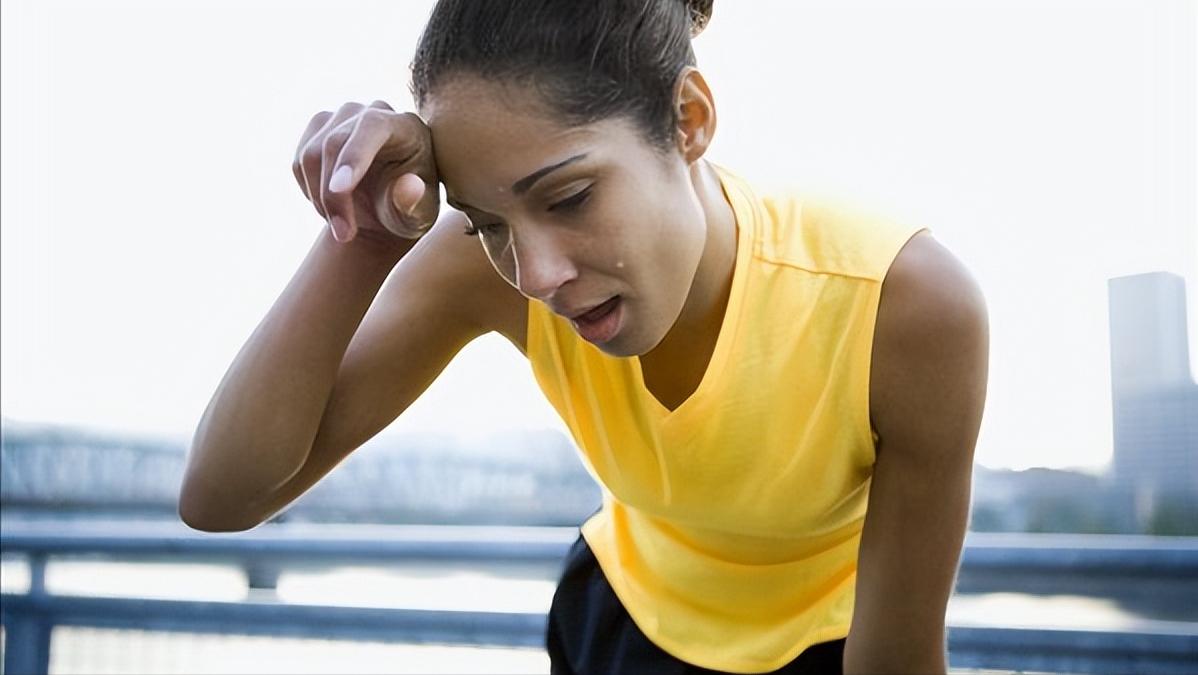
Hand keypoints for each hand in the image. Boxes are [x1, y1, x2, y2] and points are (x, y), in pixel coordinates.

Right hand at [292, 100, 439, 242]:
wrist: (389, 209)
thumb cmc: (410, 211)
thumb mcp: (419, 216)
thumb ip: (415, 202)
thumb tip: (410, 187)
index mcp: (406, 126)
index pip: (372, 126)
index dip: (353, 155)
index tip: (339, 190)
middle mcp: (373, 111)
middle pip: (334, 143)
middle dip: (333, 195)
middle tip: (343, 234)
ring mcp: (343, 117)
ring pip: (311, 153)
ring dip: (319, 197)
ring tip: (340, 226)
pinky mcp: (319, 129)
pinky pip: (299, 161)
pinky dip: (309, 191)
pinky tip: (330, 208)